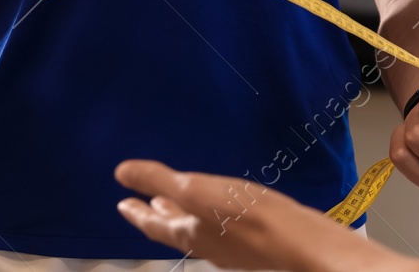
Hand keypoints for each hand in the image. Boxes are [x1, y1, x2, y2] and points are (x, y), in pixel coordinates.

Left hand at [115, 159, 347, 270]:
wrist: (297, 243)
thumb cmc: (247, 217)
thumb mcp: (197, 191)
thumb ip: (160, 180)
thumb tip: (121, 173)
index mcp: (188, 233)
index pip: (154, 225)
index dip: (136, 213)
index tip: (121, 204)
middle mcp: (206, 243)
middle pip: (174, 228)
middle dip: (157, 213)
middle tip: (142, 203)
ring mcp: (230, 245)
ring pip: (197, 227)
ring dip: (182, 213)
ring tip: (174, 201)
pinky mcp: (252, 241)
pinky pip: (218, 225)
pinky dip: (207, 213)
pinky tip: (219, 204)